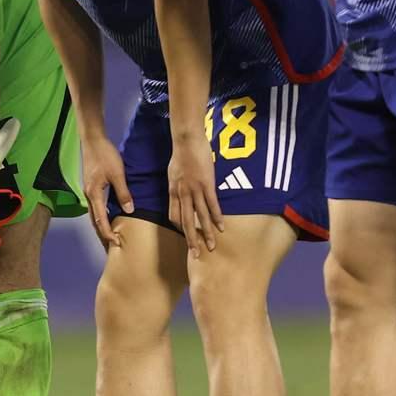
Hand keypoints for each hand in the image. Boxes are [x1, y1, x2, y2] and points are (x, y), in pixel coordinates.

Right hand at [82, 132, 133, 248]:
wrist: (93, 140)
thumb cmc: (105, 155)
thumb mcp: (117, 174)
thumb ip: (123, 193)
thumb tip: (129, 211)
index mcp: (94, 194)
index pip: (100, 220)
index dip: (107, 233)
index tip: (116, 243)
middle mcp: (88, 195)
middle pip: (94, 220)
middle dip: (102, 234)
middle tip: (111, 246)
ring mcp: (88, 191)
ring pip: (93, 214)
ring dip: (100, 226)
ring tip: (109, 236)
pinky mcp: (91, 186)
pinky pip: (95, 206)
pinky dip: (100, 215)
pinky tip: (107, 217)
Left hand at [168, 131, 223, 257]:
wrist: (186, 140)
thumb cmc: (181, 155)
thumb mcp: (173, 173)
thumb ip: (177, 186)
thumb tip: (181, 194)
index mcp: (173, 192)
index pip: (174, 216)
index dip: (180, 228)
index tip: (187, 237)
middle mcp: (182, 194)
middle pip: (185, 222)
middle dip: (191, 240)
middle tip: (196, 255)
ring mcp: (195, 190)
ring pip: (200, 217)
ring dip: (206, 233)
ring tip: (212, 246)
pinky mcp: (207, 184)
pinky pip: (212, 204)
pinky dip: (216, 217)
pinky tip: (222, 227)